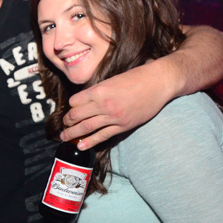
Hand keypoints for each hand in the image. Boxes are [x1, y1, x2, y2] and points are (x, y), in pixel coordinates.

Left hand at [60, 61, 174, 149]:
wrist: (159, 82)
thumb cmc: (136, 77)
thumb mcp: (112, 80)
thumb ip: (98, 91)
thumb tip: (85, 100)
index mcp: (99, 90)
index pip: (74, 102)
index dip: (70, 107)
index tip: (70, 110)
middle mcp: (104, 104)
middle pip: (77, 116)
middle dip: (68, 122)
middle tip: (64, 125)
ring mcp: (114, 116)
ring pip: (87, 127)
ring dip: (73, 133)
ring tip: (64, 137)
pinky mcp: (123, 125)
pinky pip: (103, 136)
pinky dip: (90, 141)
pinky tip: (80, 145)